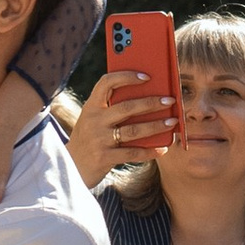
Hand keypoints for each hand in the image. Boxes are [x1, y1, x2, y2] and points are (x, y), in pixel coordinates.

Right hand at [67, 69, 177, 188]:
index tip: (147, 76)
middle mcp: (94, 121)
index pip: (106, 83)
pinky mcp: (104, 157)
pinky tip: (163, 148)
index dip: (126, 77)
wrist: (71, 168)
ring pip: (133, 130)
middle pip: (127, 107)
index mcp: (91, 106)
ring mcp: (99, 140)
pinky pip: (133, 153)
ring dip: (156, 125)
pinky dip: (150, 151)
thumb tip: (148, 98)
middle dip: (151, 103)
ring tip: (172, 122)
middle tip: (170, 100)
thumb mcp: (94, 120)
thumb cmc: (90, 139)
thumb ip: (112, 109)